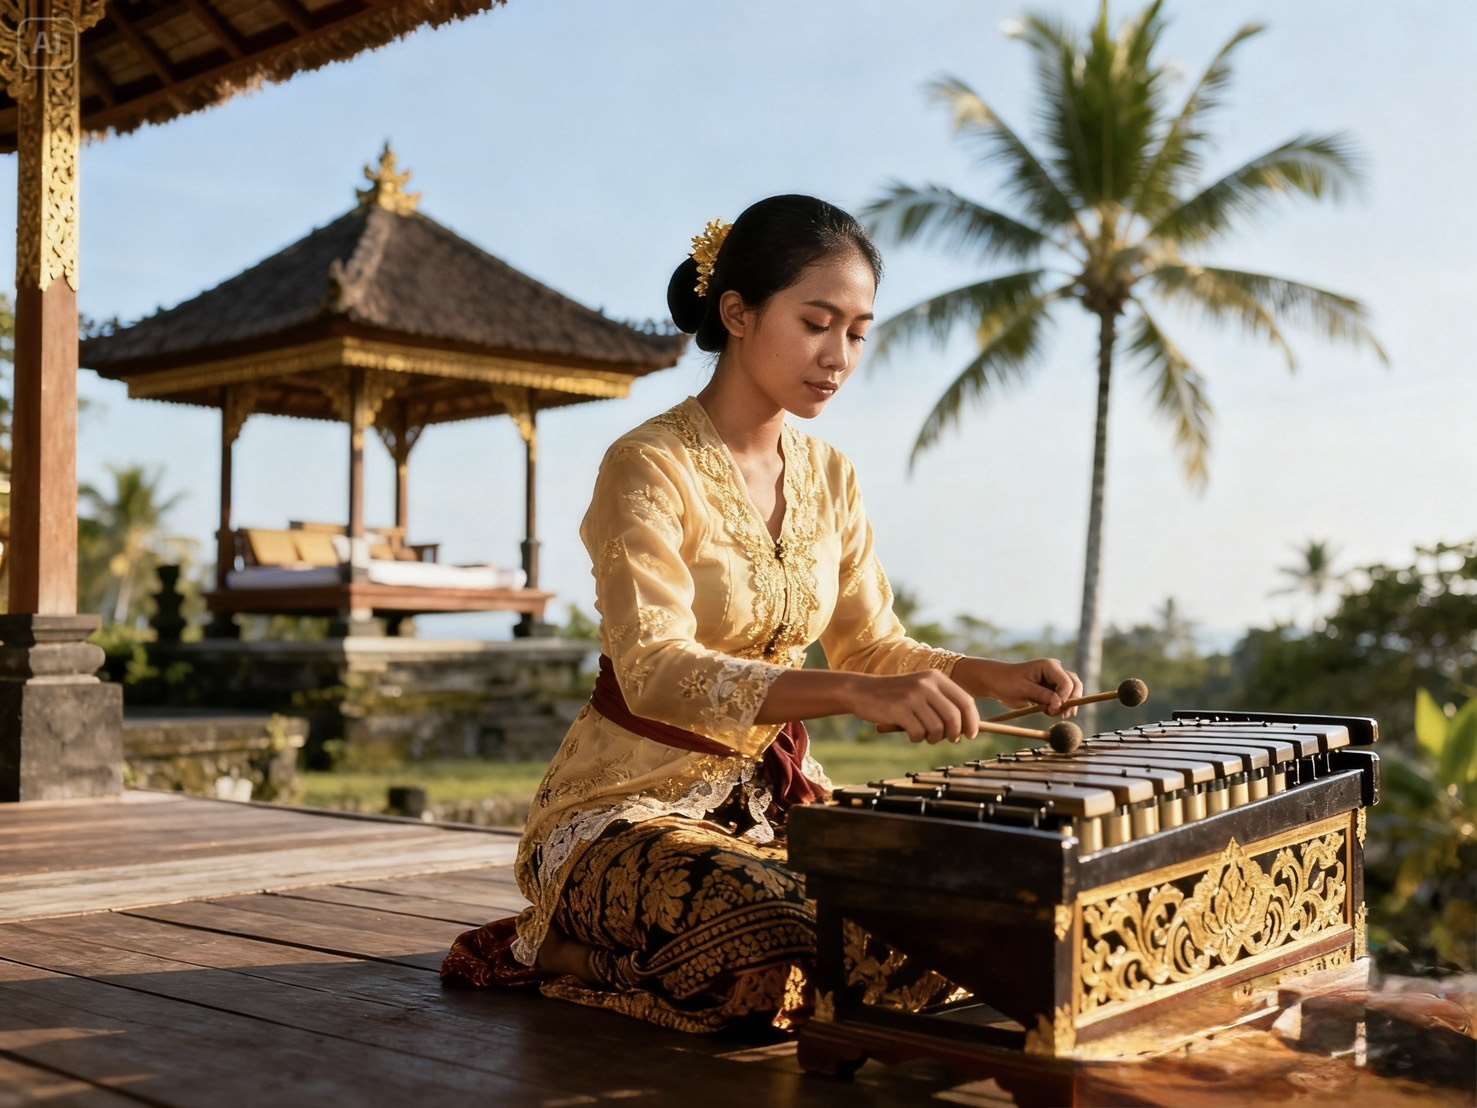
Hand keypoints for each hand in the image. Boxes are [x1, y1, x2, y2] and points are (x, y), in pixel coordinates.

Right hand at [850, 670, 980, 743]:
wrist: (862, 691)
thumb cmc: (895, 696)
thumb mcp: (921, 691)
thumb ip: (942, 704)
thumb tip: (966, 730)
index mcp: (936, 677)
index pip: (965, 701)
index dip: (972, 721)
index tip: (971, 734)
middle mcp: (926, 684)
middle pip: (954, 717)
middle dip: (954, 734)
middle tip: (948, 740)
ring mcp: (913, 696)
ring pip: (937, 728)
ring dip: (933, 738)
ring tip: (923, 735)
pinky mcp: (899, 709)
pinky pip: (918, 733)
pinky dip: (916, 738)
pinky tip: (909, 733)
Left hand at [987, 658, 1083, 717]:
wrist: (996, 682)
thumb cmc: (1006, 682)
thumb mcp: (1023, 689)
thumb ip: (1042, 696)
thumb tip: (1060, 704)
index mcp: (1049, 666)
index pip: (1067, 682)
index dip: (1064, 697)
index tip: (1053, 710)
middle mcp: (1055, 671)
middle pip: (1075, 685)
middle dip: (1071, 701)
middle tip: (1063, 715)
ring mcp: (1054, 680)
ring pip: (1071, 693)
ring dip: (1065, 706)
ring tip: (1051, 713)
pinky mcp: (1051, 690)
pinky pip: (1062, 700)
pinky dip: (1059, 708)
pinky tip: (1048, 712)